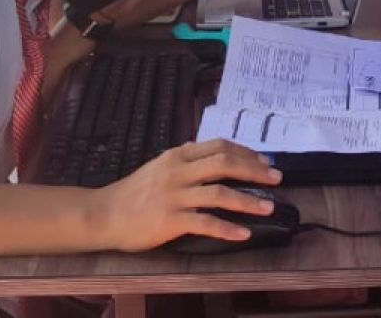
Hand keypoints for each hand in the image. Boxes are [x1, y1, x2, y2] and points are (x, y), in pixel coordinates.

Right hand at [91, 139, 282, 251]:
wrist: (104, 214)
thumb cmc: (133, 191)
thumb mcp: (159, 165)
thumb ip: (183, 157)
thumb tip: (205, 149)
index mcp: (178, 155)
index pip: (219, 146)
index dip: (246, 152)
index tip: (265, 161)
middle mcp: (178, 171)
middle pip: (224, 163)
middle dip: (255, 170)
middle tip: (277, 178)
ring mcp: (174, 195)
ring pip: (219, 193)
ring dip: (248, 200)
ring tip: (269, 206)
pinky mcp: (170, 220)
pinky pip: (205, 223)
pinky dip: (227, 228)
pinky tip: (243, 233)